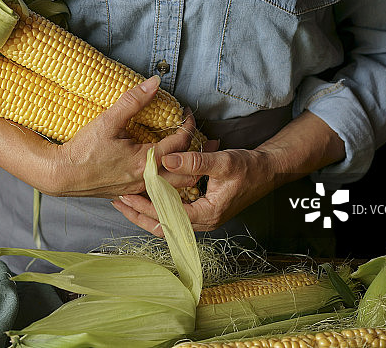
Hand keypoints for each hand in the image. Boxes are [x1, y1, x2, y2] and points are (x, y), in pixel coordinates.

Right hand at [46, 75, 198, 198]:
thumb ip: (134, 100)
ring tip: (185, 154)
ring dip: (183, 170)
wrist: (61, 174)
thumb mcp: (108, 121)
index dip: (188, 125)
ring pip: (175, 187)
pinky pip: (158, 192)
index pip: (180, 143)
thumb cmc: (83, 151)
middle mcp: (147, 180)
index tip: (186, 113)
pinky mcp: (129, 194)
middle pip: (187, 172)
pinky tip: (162, 170)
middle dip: (196, 153)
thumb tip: (154, 82)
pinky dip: (167, 180)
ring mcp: (139, 190)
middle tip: (197, 137)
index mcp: (146, 161)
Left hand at [110, 110, 345, 235]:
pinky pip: (173, 215)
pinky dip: (157, 208)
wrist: (269, 171)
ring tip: (124, 201)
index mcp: (206, 215)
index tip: (125, 195)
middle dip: (138, 214)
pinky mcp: (202, 211)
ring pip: (166, 223)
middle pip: (162, 225)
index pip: (167, 216)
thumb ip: (195, 161)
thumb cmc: (249, 167)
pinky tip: (145, 197)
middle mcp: (202, 222)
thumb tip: (166, 159)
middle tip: (116, 201)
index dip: (144, 206)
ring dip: (145, 213)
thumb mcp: (223, 161)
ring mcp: (202, 219)